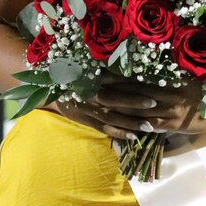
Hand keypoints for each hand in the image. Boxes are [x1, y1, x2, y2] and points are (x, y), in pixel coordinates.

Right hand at [54, 76, 200, 140]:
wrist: (50, 91)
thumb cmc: (74, 76)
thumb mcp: (88, 69)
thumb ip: (108, 70)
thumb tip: (131, 67)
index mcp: (93, 80)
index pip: (116, 82)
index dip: (133, 85)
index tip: (152, 87)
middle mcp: (92, 96)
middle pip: (116, 100)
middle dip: (135, 103)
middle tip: (154, 105)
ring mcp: (89, 111)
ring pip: (112, 118)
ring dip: (131, 123)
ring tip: (150, 127)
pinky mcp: (88, 122)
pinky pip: (105, 129)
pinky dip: (119, 133)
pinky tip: (134, 138)